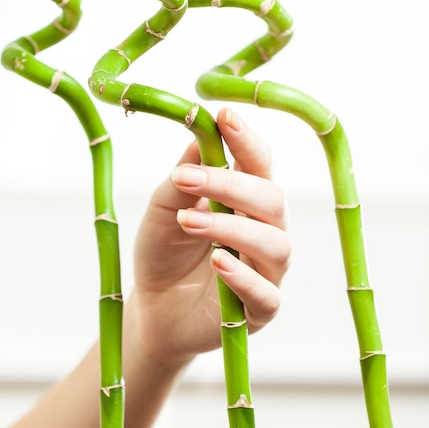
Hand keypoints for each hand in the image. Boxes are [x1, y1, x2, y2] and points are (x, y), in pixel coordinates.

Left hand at [127, 107, 290, 367]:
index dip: (246, 141)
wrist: (154, 309)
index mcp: (246, 203)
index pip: (258, 166)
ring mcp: (266, 272)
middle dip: (232, 185)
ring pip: (274, 244)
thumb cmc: (164, 254)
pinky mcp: (259, 311)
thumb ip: (183, 179)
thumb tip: (199, 133)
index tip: (223, 116)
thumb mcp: (164, 210)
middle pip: (271, 201)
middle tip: (187, 179)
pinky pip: (266, 295)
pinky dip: (243, 278)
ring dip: (232, 228)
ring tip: (189, 221)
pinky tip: (217, 261)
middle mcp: (265, 233)